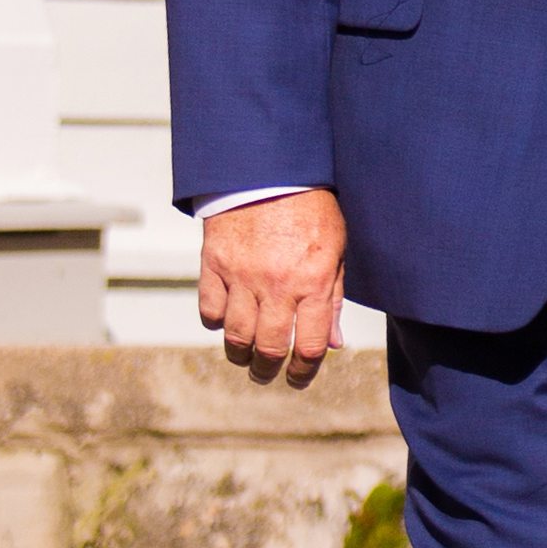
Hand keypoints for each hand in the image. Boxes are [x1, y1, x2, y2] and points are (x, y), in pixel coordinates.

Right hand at [197, 189, 348, 383]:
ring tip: (245, 357)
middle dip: (267, 370)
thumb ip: (333, 298)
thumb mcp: (336, 249)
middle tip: (266, 374)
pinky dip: (216, 322)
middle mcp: (277, 285)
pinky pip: (209, 309)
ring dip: (240, 354)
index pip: (308, 346)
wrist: (270, 169)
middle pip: (268, 348)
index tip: (298, 378)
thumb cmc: (311, 207)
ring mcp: (242, 276)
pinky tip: (225, 320)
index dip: (303, 372)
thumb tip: (333, 344)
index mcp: (313, 282)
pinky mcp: (214, 264)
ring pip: (235, 336)